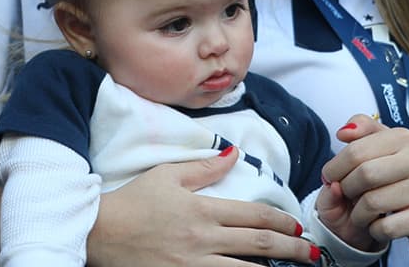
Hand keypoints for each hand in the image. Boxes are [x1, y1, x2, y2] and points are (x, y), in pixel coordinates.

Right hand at [87, 146, 318, 265]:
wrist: (98, 233)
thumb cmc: (132, 202)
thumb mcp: (167, 176)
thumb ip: (204, 167)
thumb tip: (234, 153)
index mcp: (203, 209)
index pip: (253, 215)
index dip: (281, 221)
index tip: (297, 226)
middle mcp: (203, 238)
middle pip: (258, 245)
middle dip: (290, 249)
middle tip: (311, 253)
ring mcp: (193, 265)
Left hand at [321, 114, 408, 244]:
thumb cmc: (405, 174)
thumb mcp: (386, 144)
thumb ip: (362, 130)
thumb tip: (343, 132)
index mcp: (402, 138)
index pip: (355, 150)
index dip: (335, 167)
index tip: (331, 177)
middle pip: (363, 175)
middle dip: (346, 189)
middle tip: (347, 195)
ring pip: (372, 203)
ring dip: (357, 213)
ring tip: (362, 212)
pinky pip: (385, 227)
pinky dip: (373, 230)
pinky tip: (378, 224)